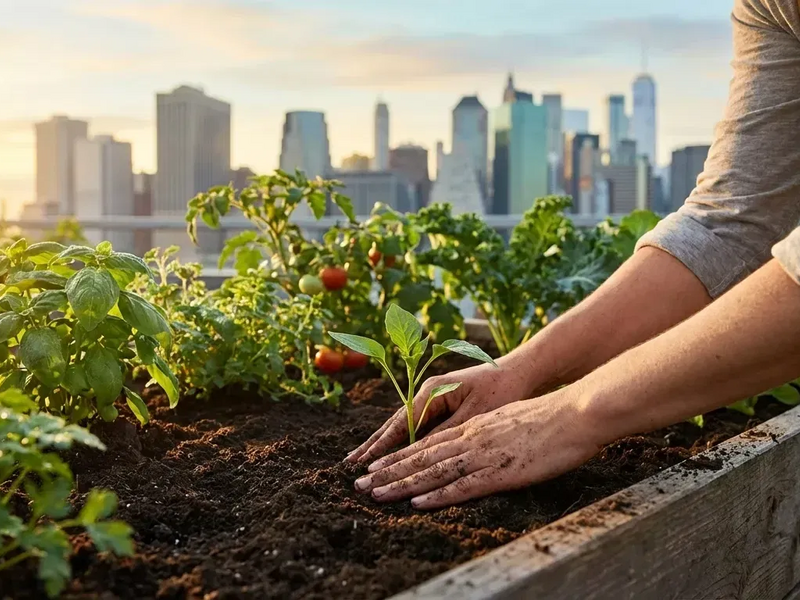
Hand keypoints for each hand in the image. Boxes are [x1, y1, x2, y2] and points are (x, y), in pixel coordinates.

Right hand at [345, 358, 533, 464]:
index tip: (362, 463)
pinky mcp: (442, 405)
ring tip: (363, 462)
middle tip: (349, 466)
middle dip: (373, 446)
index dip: (381, 445)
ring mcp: (434, 399)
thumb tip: (419, 454)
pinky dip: (403, 441)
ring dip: (384, 445)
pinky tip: (392, 454)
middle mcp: (428, 393)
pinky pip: (418, 427)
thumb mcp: (474, 415)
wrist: (521, 372)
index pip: (400, 423)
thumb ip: (446, 433)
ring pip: (403, 426)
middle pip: (394, 423)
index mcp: (432, 391)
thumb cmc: (501, 391)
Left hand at [351, 391, 601, 509]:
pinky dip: (437, 495)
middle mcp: (471, 439)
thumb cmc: (548, 417)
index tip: (375, 465)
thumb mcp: (509, 421)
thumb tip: (475, 444)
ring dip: (401, 484)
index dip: (398, 455)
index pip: (427, 443)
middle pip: (420, 457)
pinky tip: (417, 503)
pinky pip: (462, 486)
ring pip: (433, 471)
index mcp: (474, 427)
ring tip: (375, 494)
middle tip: (360, 483)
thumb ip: (488, 433)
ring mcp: (483, 455)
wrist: (575, 412)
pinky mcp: (500, 472)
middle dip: (387, 471)